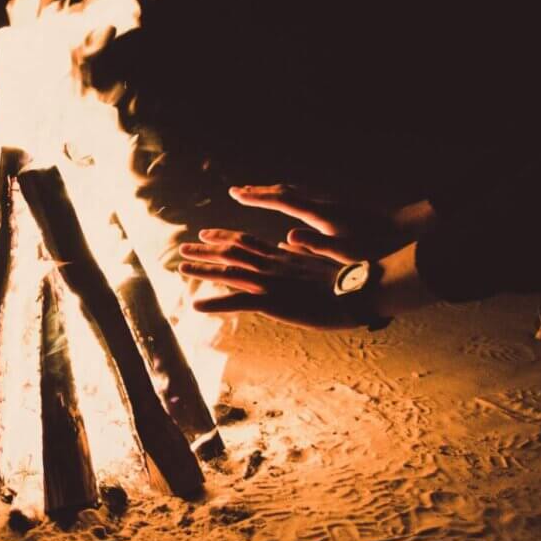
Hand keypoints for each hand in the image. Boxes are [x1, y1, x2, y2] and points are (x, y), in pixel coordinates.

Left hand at [178, 229, 373, 329]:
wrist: (360, 289)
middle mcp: (272, 266)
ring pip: (228, 273)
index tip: (206, 233)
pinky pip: (237, 302)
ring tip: (180, 269)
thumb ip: (301, 251)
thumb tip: (287, 241)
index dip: (225, 237)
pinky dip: (216, 303)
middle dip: (205, 251)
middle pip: (231, 253)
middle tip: (183, 248)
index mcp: (283, 257)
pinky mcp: (272, 301)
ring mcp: (270, 283)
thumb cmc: (349, 277)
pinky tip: (197, 306)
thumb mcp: (322, 260)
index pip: (248, 242)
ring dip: (203, 271)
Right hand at [227, 185, 432, 263]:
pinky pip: (307, 196)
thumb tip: (287, 236)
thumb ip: (316, 245)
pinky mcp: (340, 206)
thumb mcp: (346, 253)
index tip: (236, 194)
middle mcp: (324, 203)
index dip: (257, 197)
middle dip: (260, 191)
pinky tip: (290, 203)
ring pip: (297, 191)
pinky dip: (290, 196)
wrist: (409, 231)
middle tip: (237, 191)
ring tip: (258, 194)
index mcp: (322, 215)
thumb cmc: (377, 250)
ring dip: (274, 192)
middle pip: (286, 191)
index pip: (282, 200)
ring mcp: (333, 202)